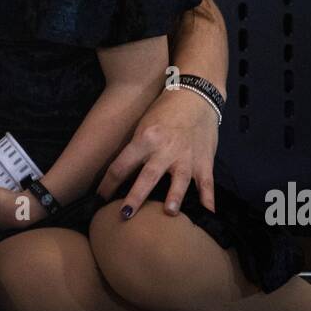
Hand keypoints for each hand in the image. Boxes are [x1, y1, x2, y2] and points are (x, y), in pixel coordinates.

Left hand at [97, 87, 217, 217]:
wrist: (197, 94)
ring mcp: (186, 157)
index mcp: (145, 138)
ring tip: (170, 213)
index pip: (122, 165)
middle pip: (148, 176)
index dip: (108, 183)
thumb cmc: (166, 109)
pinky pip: (207, 182)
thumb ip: (137, 148)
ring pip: (179, 180)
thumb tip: (123, 173)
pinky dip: (209, 197)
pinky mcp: (205, 160)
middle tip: (125, 215)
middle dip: (136, 196)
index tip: (100, 198)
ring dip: (174, 197)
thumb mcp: (144, 124)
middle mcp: (165, 149)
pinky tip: (209, 212)